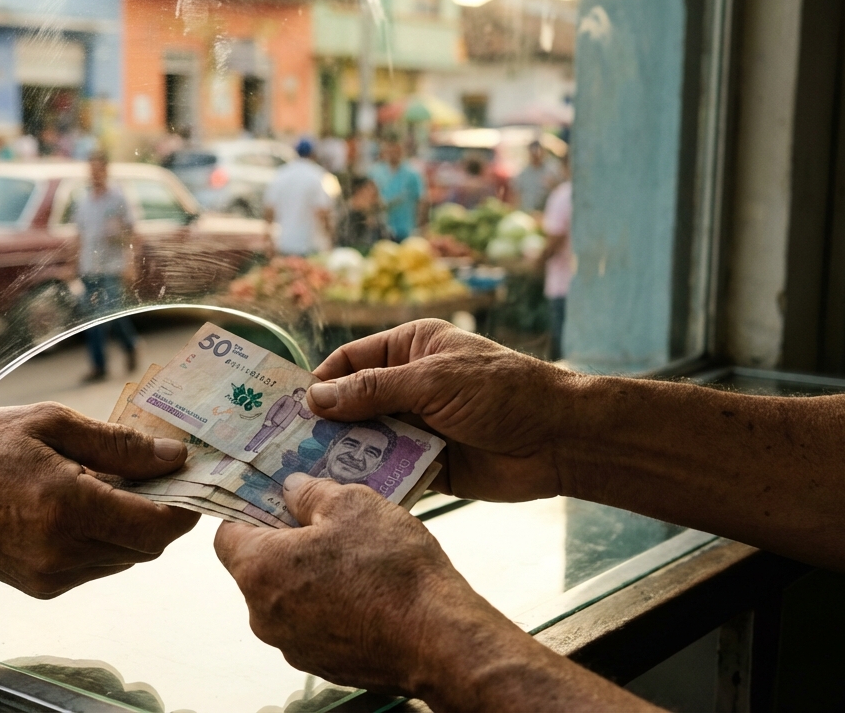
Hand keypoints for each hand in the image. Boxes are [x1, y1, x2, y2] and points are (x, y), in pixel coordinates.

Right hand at [0, 403, 197, 597]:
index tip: (189, 477)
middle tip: (156, 474)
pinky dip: (105, 540)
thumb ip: (119, 444)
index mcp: (67, 506)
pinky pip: (97, 566)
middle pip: (147, 546)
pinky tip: (84, 507)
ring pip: (125, 559)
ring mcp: (51, 575)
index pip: (157, 524)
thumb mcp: (51, 424)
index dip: (184, 505)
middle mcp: (62, 550)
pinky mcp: (42, 587)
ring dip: (133, 527)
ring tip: (112, 486)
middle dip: (162, 513)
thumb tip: (174, 456)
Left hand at [214, 474, 528, 702]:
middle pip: (257, 567)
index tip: (276, 499)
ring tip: (353, 556)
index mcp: (259, 570)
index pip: (227, 534)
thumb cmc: (392, 570)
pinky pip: (312, 624)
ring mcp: (292, 646)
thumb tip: (292, 489)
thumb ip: (310, 492)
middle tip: (324, 522)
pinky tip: (365, 590)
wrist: (440, 640)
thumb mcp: (353, 505)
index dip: (249, 511)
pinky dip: (328, 605)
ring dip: (308, 575)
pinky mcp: (322, 665)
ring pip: (287, 597)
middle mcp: (264, 615)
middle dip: (285, 542)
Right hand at [306, 319, 584, 502]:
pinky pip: (390, 472)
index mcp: (410, 349)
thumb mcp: (433, 382)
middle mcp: (409, 385)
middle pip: (352, 404)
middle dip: (324, 425)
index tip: (288, 409)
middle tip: (284, 448)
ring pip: (367, 441)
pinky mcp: (429, 465)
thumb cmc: (502, 392)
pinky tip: (343, 495)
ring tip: (304, 475)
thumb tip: (316, 398)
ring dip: (344, 456)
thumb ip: (373, 390)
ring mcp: (418, 426)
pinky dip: (371, 481)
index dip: (321, 383)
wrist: (560, 440)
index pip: (350, 361)